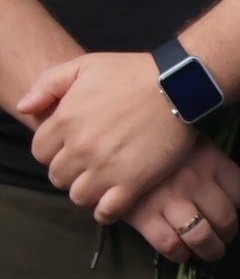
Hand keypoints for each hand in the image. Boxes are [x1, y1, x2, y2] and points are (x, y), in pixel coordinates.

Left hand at [19, 51, 197, 222]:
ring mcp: (106, 168)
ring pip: (78, 196)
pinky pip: (108, 211)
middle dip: (69, 172)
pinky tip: (111, 204)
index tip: (70, 149)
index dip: (53, 152)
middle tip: (86, 167)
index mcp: (65, 120)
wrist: (176, 88)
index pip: (40, 152)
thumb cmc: (131, 73)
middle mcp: (81, 148)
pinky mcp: (133, 182)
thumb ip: (47, 84)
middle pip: (58, 176)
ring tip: (100, 184)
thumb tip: (24, 107)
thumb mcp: (83, 66)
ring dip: (86, 191)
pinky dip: (105, 212)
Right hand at [121, 140, 239, 262]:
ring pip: (202, 236)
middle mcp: (194, 181)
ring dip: (209, 249)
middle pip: (226, 219)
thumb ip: (227, 171)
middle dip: (227, 234)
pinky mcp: (143, 214)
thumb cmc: (158, 146)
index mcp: (210, 161)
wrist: (109, 143)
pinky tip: (180, 250)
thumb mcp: (198, 148)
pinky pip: (170, 245)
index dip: (239, 206)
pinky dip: (179, 254)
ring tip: (207, 250)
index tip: (228, 209)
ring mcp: (169, 199)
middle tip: (221, 237)